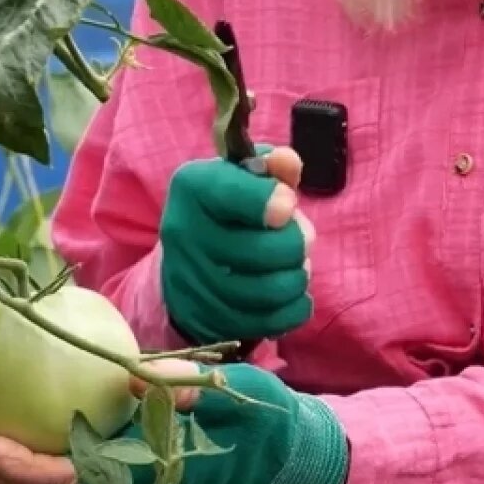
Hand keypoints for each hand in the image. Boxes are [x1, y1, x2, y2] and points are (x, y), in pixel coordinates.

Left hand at [0, 359, 348, 483]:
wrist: (278, 458)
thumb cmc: (261, 428)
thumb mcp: (237, 402)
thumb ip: (191, 392)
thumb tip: (138, 374)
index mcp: (147, 475)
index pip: (74, 479)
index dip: (24, 468)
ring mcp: (113, 482)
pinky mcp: (109, 467)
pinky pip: (53, 467)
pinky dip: (14, 453)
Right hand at [160, 145, 315, 344]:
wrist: (188, 262)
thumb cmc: (228, 211)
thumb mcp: (243, 177)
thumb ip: (270, 167)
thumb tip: (287, 162)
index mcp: (191, 188)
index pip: (230, 193)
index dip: (269, 199)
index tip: (288, 204)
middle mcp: (183, 234)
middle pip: (262, 250)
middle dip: (297, 243)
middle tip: (300, 237)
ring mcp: (193, 283)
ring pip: (270, 290)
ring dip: (297, 277)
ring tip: (294, 265)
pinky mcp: (208, 320)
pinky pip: (272, 321)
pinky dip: (294, 307)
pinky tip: (291, 293)